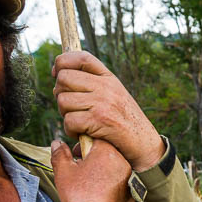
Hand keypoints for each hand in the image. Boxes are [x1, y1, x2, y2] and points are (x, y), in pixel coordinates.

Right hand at [51, 139, 135, 201]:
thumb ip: (60, 155)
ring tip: (88, 187)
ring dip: (101, 174)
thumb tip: (57, 143)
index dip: (83, 147)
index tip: (76, 157)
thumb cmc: (80, 196)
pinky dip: (109, 188)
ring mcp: (130, 179)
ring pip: (113, 170)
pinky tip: (98, 198)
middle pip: (105, 154)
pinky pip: (119, 186)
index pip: (95, 139)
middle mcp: (123, 163)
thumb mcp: (64, 173)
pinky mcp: (132, 195)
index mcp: (107, 152)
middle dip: (92, 161)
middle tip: (80, 174)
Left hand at [53, 51, 164, 169]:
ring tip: (79, 122)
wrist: (145, 144)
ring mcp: (102, 102)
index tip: (57, 74)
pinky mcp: (99, 120)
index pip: (81, 57)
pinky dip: (71, 131)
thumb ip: (93, 85)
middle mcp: (106, 86)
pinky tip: (81, 133)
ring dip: (65, 115)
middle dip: (60, 94)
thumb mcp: (115, 96)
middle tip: (70, 107)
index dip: (62, 62)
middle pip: (64, 78)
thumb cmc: (126, 123)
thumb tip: (59, 78)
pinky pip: (69, 121)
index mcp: (109, 78)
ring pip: (63, 101)